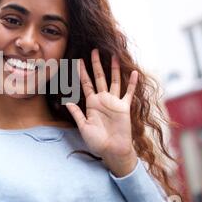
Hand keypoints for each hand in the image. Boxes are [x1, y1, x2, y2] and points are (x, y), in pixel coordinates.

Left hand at [66, 49, 138, 176]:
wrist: (111, 151)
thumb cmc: (96, 141)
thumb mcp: (83, 126)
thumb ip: (76, 113)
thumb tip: (66, 101)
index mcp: (92, 103)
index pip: (86, 83)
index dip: (82, 72)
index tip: (78, 60)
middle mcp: (103, 100)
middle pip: (99, 77)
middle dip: (96, 64)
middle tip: (94, 50)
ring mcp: (114, 102)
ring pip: (114, 81)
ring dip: (114, 68)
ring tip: (114, 55)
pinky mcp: (124, 107)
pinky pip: (129, 93)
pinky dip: (132, 83)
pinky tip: (134, 73)